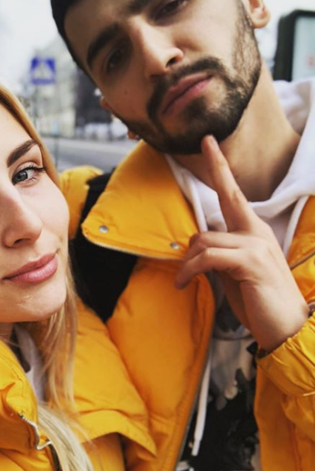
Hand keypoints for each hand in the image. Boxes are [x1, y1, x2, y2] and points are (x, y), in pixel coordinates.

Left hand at [175, 135, 308, 351]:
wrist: (287, 328)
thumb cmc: (259, 299)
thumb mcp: (234, 271)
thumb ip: (219, 252)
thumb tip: (197, 244)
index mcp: (254, 232)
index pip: (234, 194)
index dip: (221, 168)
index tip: (209, 143)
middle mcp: (257, 232)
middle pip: (227, 196)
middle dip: (216, 167)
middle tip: (206, 143)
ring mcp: (256, 245)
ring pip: (205, 239)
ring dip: (187, 262)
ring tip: (183, 279)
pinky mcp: (251, 261)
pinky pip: (207, 257)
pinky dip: (190, 270)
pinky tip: (183, 283)